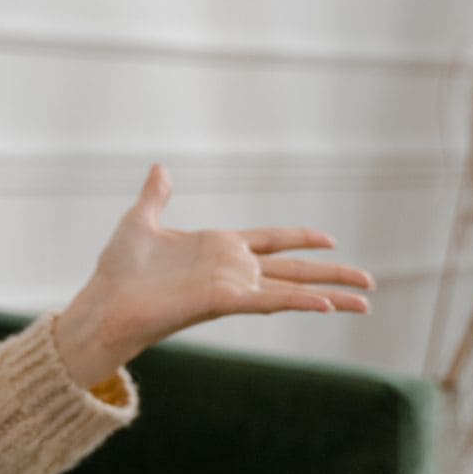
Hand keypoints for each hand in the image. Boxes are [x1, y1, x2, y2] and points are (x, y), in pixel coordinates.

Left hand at [54, 164, 375, 386]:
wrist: (103, 303)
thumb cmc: (118, 271)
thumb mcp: (140, 221)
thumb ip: (156, 197)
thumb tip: (160, 169)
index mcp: (219, 249)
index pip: (272, 240)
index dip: (301, 238)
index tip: (330, 239)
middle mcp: (232, 270)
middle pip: (295, 268)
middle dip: (333, 275)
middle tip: (369, 283)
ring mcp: (231, 287)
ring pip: (292, 288)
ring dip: (330, 294)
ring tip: (365, 301)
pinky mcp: (222, 302)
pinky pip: (268, 300)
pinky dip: (297, 300)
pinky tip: (326, 304)